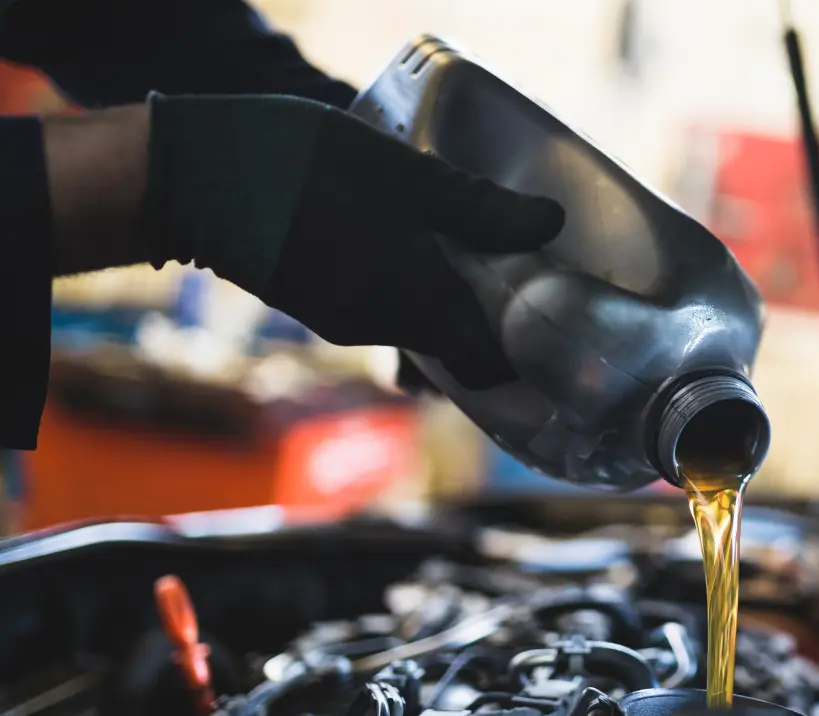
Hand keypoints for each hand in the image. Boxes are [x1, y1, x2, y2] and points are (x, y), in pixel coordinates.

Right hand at [144, 94, 563, 387]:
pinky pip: (382, 314)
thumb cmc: (298, 166)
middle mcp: (380, 327)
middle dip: (486, 323)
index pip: (483, 365)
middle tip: (513, 279)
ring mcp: (343, 322)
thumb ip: (474, 205)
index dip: (518, 355)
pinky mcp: (317, 306)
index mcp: (413, 302)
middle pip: (453, 350)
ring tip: (463, 255)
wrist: (190, 179)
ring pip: (417, 329)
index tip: (543, 326)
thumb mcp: (400, 173)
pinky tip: (408, 248)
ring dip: (443, 303)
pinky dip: (405, 294)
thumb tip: (548, 224)